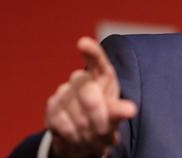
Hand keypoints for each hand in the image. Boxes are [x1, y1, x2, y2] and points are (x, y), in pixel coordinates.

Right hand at [45, 37, 136, 157]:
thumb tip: (130, 110)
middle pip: (88, 93)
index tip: (82, 43)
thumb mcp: (115, 116)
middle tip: (103, 131)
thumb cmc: (104, 121)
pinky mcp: (51, 106)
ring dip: (86, 130)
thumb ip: (119, 111)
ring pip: (75, 111)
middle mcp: (81, 79)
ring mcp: (64, 91)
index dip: (91, 52)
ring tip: (91, 136)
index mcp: (102, 76)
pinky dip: (72, 135)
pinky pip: (62, 122)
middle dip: (98, 116)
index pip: (97, 60)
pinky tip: (77, 136)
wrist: (84, 139)